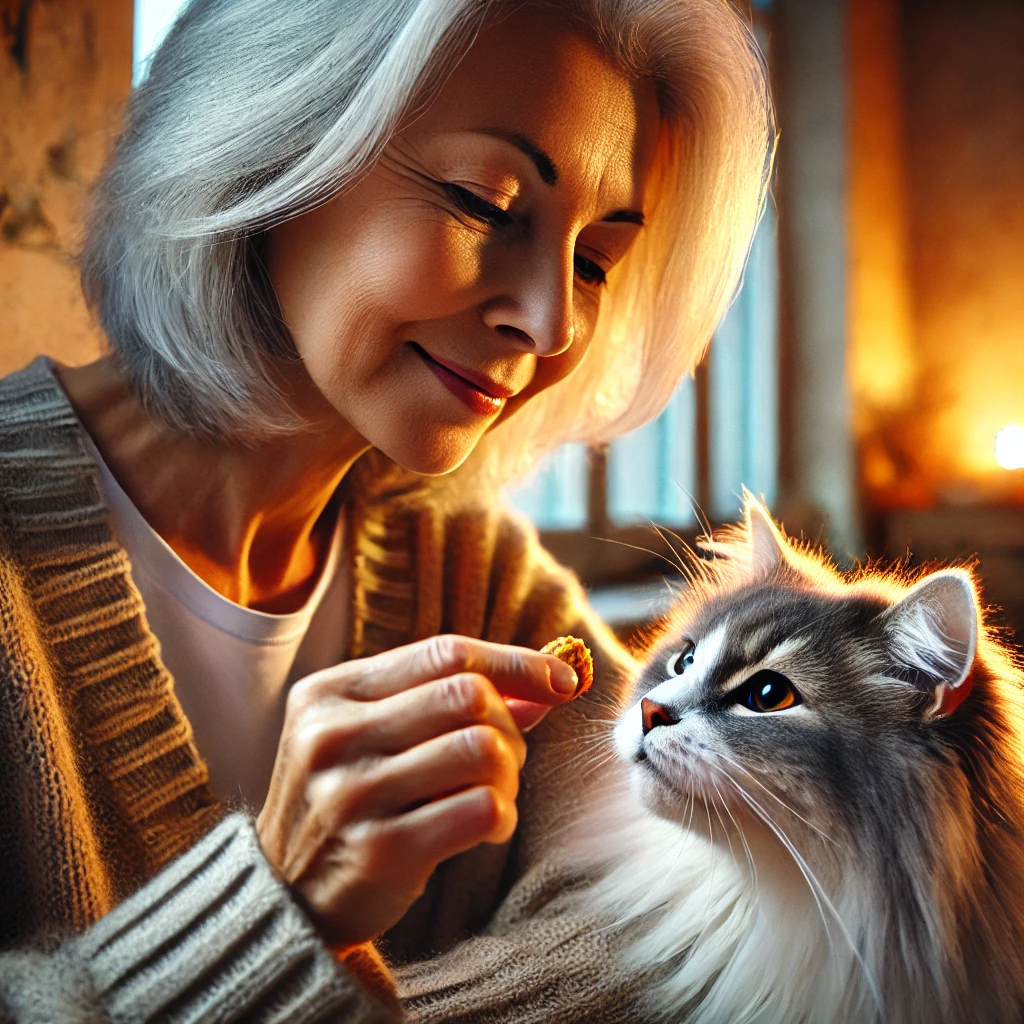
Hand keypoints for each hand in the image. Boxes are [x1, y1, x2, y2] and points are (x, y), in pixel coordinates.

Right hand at [255, 634, 579, 947]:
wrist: (287, 898)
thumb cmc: (348, 800)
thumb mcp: (373, 734)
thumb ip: (447, 699)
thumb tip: (547, 678)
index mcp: (330, 692)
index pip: (445, 652)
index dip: (515, 662)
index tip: (561, 679)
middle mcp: (333, 736)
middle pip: (468, 695)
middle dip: (509, 724)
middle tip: (506, 757)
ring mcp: (353, 793)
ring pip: (482, 748)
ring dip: (509, 772)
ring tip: (494, 791)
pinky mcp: (381, 851)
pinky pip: (481, 808)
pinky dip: (503, 814)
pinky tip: (488, 825)